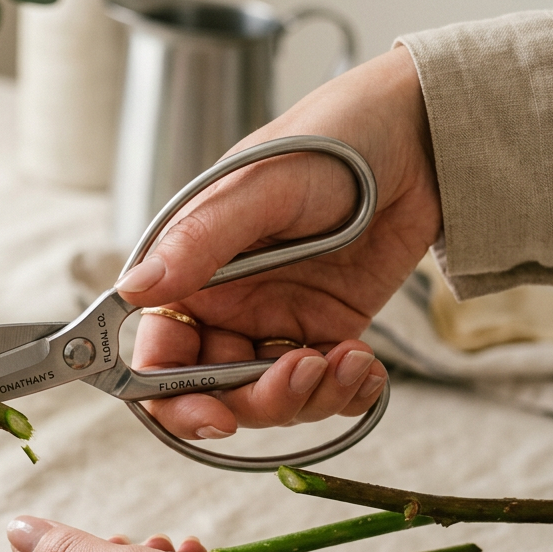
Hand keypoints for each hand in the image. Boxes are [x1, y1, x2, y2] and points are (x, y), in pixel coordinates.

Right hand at [119, 46, 439, 439]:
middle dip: (258, 400)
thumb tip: (132, 291)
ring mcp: (274, 320)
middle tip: (301, 376)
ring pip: (271, 398)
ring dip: (310, 396)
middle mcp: (223, 304)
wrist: (420, 135)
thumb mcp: (262, 187)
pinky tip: (367, 366)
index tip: (213, 416)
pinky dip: (345, 392)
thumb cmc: (331, 139)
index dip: (172, 397)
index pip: (158, 354)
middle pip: (214, 390)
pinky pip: (322, 388)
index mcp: (188, 270)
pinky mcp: (325, 329)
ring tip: (350, 359)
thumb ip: (198, 242)